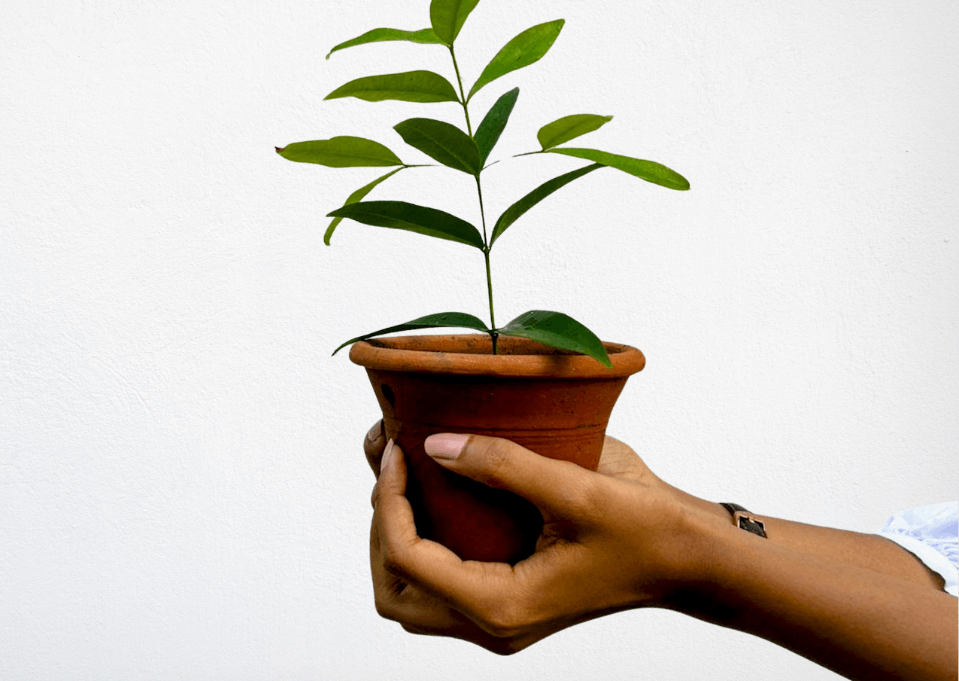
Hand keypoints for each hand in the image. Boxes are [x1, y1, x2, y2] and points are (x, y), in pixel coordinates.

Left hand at [363, 423, 709, 652]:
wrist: (686, 557)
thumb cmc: (645, 530)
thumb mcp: (578, 488)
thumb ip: (504, 465)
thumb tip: (435, 445)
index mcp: (502, 605)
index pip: (407, 558)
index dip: (390, 499)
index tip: (400, 449)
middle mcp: (493, 623)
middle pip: (393, 592)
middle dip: (381, 527)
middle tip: (395, 468)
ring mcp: (498, 617)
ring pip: (410, 597)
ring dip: (394, 539)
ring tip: (403, 479)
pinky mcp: (507, 600)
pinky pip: (440, 585)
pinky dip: (421, 543)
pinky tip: (434, 493)